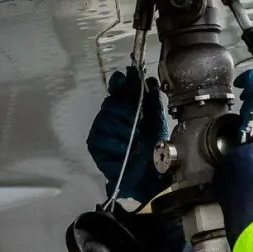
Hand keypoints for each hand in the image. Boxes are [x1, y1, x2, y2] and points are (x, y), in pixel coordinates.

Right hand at [86, 66, 170, 203]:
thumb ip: (153, 99)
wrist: (150, 173)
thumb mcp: (157, 120)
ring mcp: (100, 129)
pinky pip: (102, 138)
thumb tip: (149, 80)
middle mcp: (110, 114)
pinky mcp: (95, 145)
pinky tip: (127, 149)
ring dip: (124, 129)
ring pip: (106, 119)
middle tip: (138, 120)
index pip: (117, 86)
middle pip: (111, 102)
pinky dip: (118, 144)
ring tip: (135, 138)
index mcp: (124, 105)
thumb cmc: (154, 145)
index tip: (128, 78)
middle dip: (126, 110)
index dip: (120, 82)